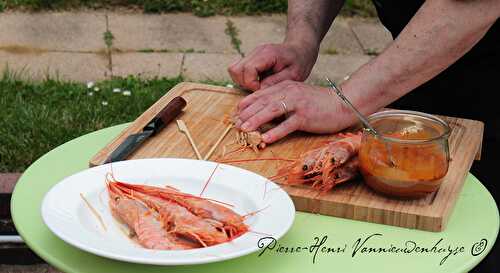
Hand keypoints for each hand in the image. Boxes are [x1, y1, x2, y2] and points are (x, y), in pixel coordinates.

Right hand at [227, 42, 317, 91]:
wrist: (300, 49)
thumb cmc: (299, 62)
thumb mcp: (294, 75)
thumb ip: (276, 82)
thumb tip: (259, 90)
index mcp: (267, 54)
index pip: (248, 69)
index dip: (251, 84)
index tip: (261, 89)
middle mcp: (256, 52)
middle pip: (236, 69)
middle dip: (245, 84)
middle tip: (259, 89)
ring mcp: (251, 54)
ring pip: (233, 69)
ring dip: (242, 81)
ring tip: (257, 86)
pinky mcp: (250, 58)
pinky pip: (237, 69)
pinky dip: (242, 78)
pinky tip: (256, 82)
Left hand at [235, 81, 356, 142]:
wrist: (342, 103)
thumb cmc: (319, 103)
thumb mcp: (298, 96)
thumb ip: (282, 101)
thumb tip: (265, 113)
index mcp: (285, 87)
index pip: (261, 94)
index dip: (247, 104)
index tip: (237, 113)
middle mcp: (289, 93)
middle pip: (263, 102)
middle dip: (247, 113)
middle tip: (236, 124)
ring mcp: (297, 104)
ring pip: (271, 111)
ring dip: (256, 121)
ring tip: (245, 129)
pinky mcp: (305, 116)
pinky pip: (287, 125)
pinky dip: (276, 132)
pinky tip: (266, 139)